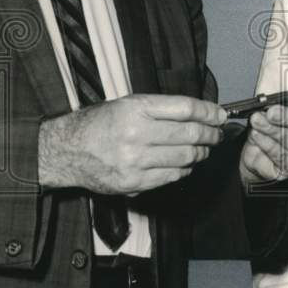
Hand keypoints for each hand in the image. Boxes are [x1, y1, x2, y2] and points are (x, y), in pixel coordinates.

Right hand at [38, 93, 225, 194]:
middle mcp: (137, 133)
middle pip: (191, 135)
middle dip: (211, 135)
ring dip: (201, 153)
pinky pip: (173, 176)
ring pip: (186, 157)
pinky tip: (184, 163)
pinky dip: (185, 169)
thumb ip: (161, 109)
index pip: (186, 109)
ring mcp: (136, 160)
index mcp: (136, 108)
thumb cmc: (99, 124)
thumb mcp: (127, 104)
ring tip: (203, 149)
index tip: (220, 116)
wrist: (67, 150)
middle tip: (217, 134)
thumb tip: (200, 114)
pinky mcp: (134, 182)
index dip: (209, 112)